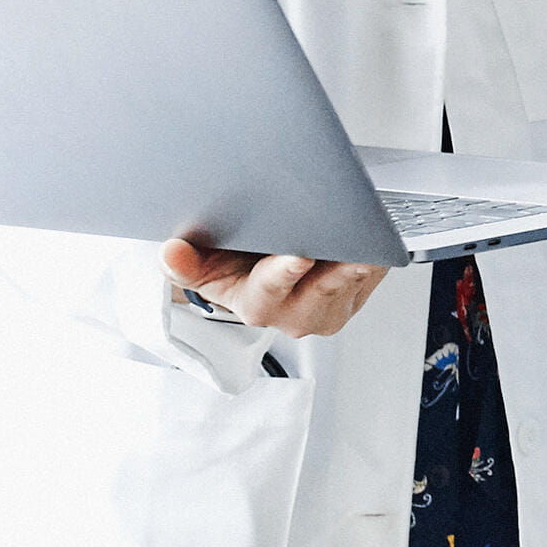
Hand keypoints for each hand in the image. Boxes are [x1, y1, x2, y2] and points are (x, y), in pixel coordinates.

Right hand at [162, 235, 388, 343]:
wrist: (258, 256)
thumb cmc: (232, 259)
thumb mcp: (202, 261)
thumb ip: (185, 261)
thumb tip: (171, 253)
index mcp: (255, 306)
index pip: (268, 295)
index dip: (282, 277)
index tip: (298, 256)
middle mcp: (296, 314)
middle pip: (320, 297)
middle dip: (332, 274)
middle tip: (346, 247)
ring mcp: (332, 304)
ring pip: (352, 286)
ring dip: (361, 263)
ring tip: (369, 237)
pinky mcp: (360, 288)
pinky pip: (375, 272)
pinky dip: (376, 252)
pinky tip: (375, 231)